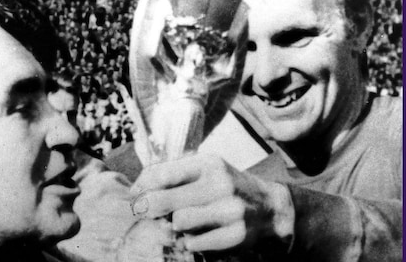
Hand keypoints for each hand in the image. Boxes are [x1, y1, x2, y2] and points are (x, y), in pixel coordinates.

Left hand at [130, 153, 294, 253]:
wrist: (270, 206)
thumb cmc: (227, 185)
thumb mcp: (207, 169)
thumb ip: (176, 173)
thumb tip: (139, 187)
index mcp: (209, 163)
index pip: (163, 173)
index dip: (142, 186)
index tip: (135, 194)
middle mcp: (219, 184)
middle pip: (164, 200)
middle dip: (148, 208)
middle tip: (143, 212)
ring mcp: (230, 210)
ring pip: (178, 222)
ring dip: (173, 225)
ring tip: (178, 223)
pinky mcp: (236, 234)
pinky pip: (195, 242)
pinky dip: (189, 240)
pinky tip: (195, 235)